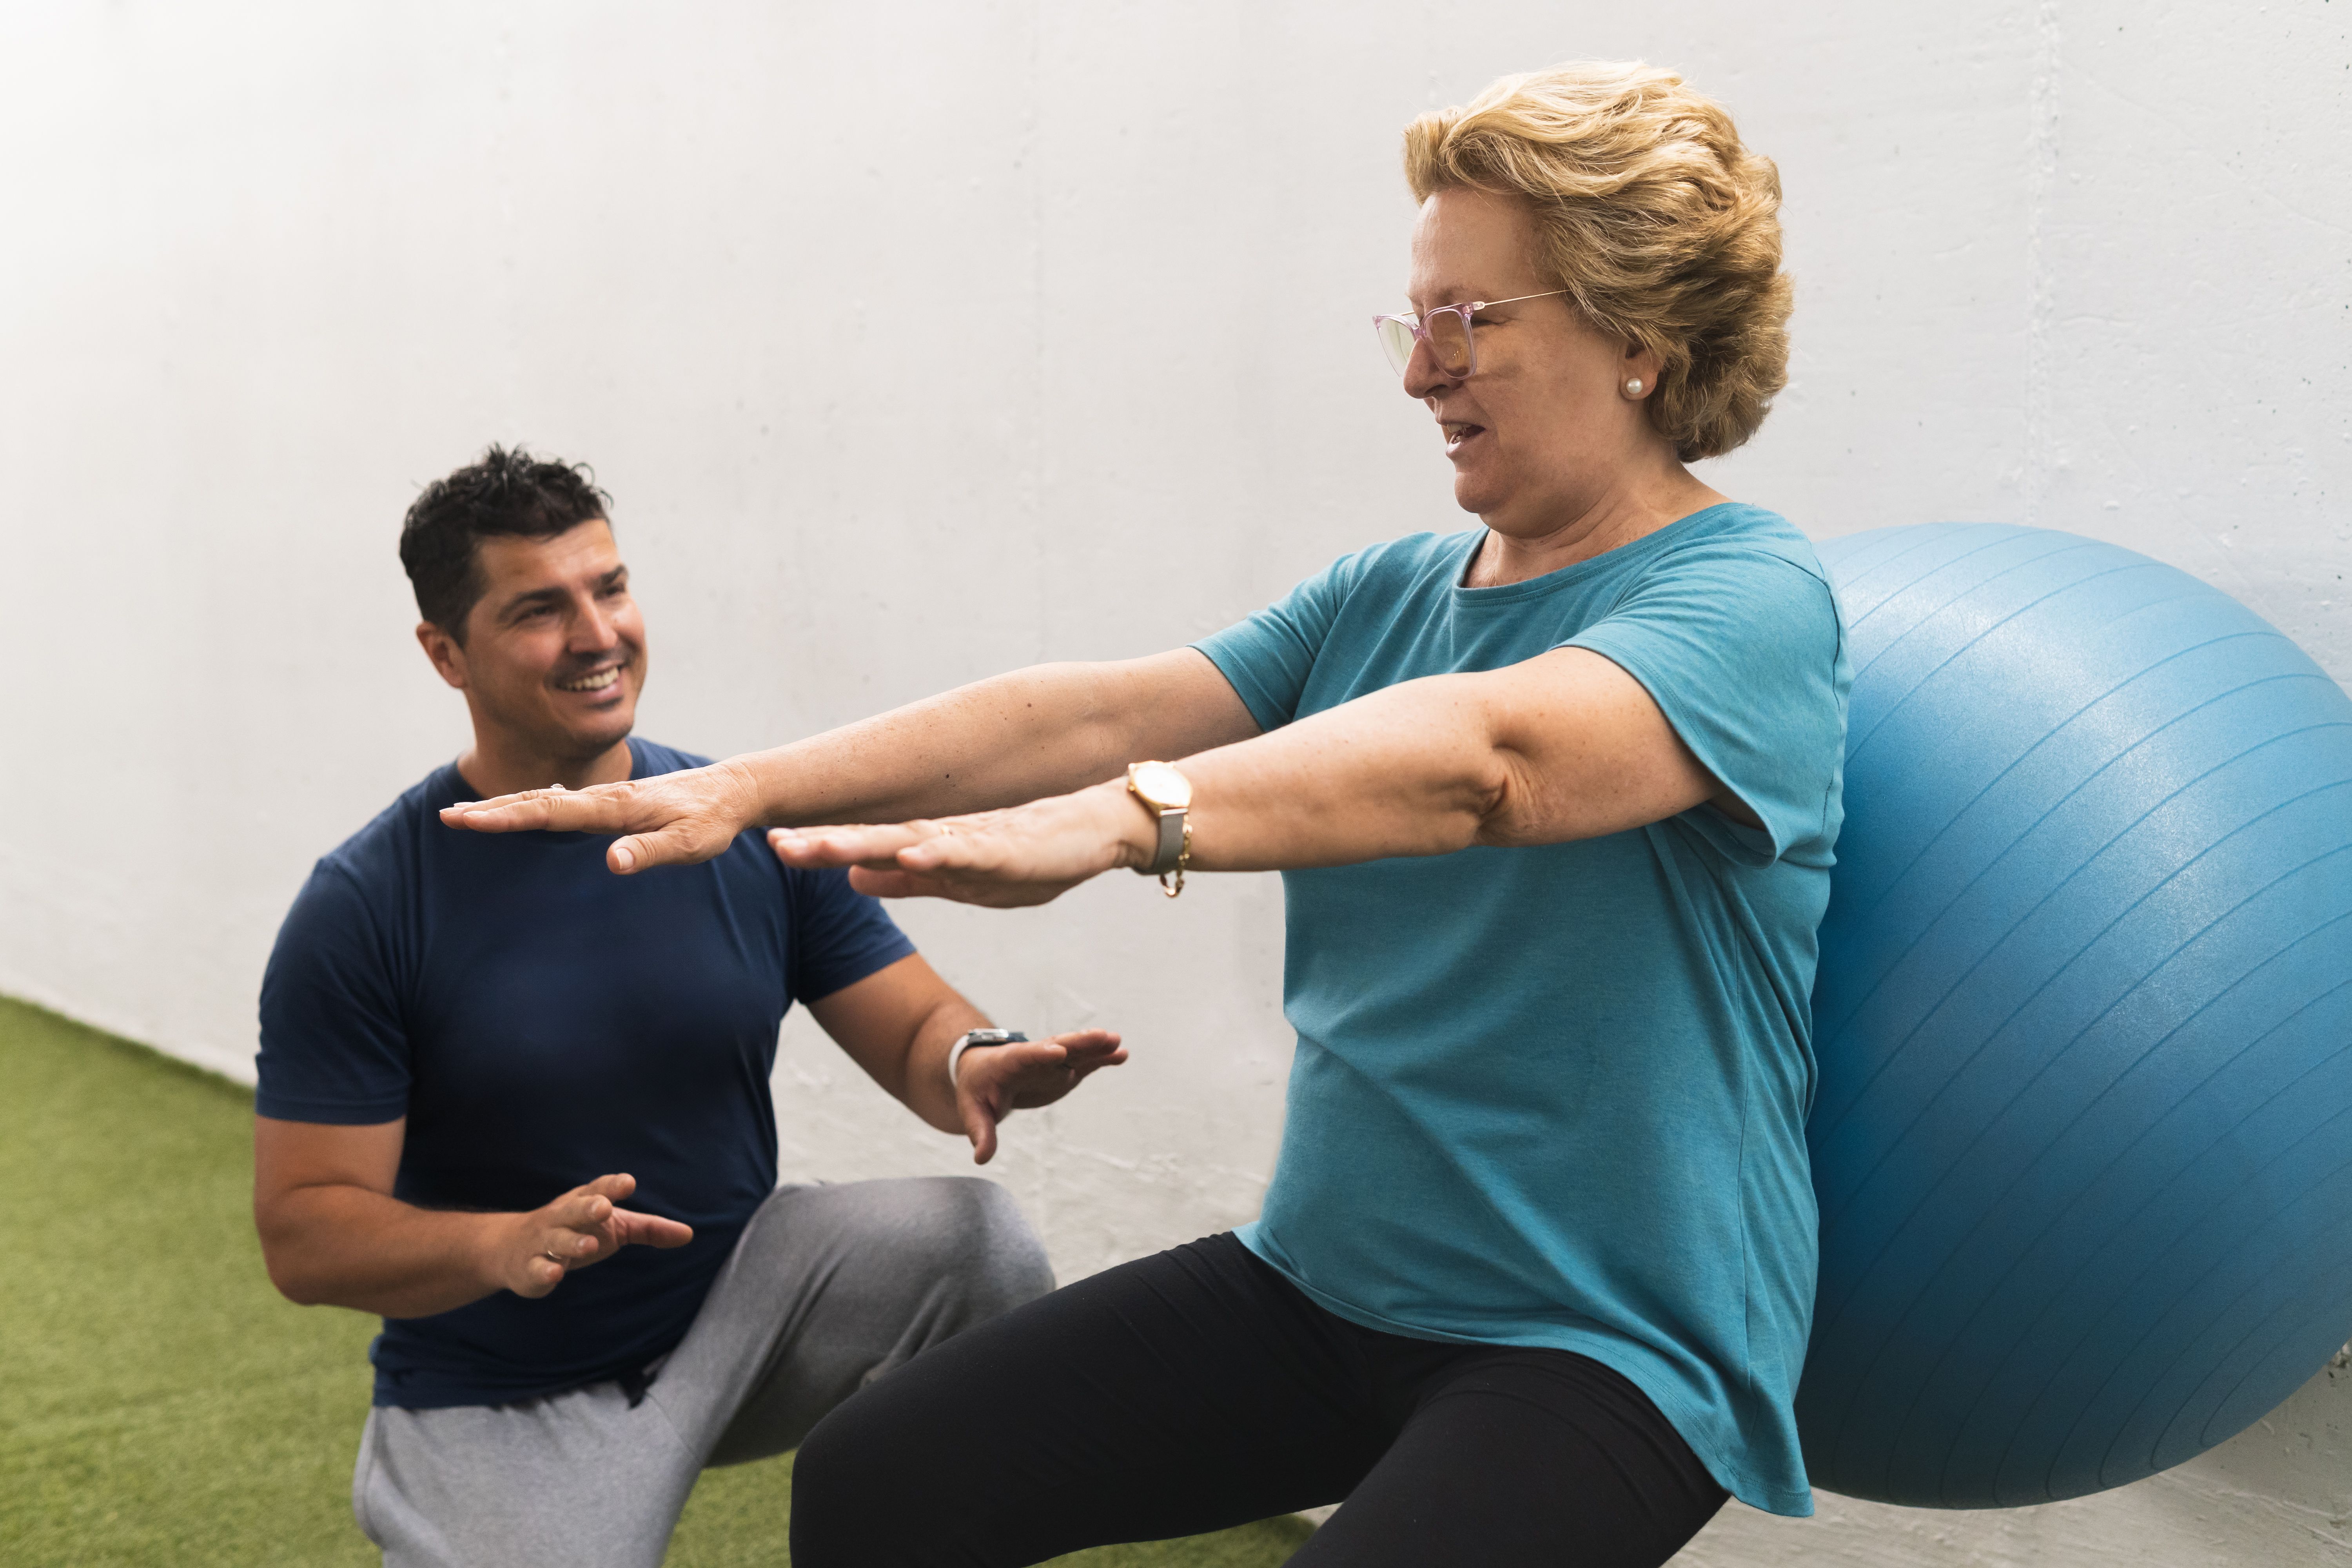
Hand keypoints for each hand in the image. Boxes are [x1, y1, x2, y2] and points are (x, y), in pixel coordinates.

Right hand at [438, 761, 764, 873]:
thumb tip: (612, 862)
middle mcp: (602, 798)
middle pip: (536, 801)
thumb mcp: (690, 843)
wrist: (730, 791)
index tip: (468, 819)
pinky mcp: (610, 804)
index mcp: (613, 806)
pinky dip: (530, 804)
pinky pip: (561, 804)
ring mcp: (604, 799)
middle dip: (490, 809)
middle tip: (446, 816)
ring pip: (545, 800)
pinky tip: (517, 808)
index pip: (549, 811)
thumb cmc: (711, 820)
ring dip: (504, 806)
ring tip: (467, 813)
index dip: (506, 816)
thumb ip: (650, 851)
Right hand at [490, 1173, 694, 1299]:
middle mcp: (562, 1218)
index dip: (612, 1186)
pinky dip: (544, 1270)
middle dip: (588, 1207)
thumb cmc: (576, 1230)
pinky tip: (555, 1273)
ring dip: (572, 1242)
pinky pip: (536, 1268)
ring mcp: (543, 1242)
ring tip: (588, 1245)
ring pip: (556, 1240)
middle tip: (604, 1207)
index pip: (598, 1190)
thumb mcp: (614, 1227)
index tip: (628, 1183)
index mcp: (584, 1202)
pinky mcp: (529, 1267)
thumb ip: (649, 1229)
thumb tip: (689, 1234)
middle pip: (574, 1210)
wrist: (512, 1249)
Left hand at [767, 783, 1148, 906]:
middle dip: (825, 845)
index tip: (774, 846)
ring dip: (866, 844)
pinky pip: (968, 854)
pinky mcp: (1009, 849)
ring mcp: (975, 842)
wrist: (1097, 829)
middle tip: (776, 845)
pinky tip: (910, 855)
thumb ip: (910, 879)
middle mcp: (944, 839)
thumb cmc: (1032, 855)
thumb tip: (853, 878)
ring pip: (910, 842)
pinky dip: (938, 855)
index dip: (819, 849)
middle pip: (874, 841)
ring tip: (822, 847)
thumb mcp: (962, 881)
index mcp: (931, 849)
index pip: (865, 849)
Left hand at [954, 1029, 1127, 1163]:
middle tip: (1101, 1036)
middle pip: (1058, 1045)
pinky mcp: (1065, 1071)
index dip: (1042, 1053)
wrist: (986, 1073)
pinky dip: (1102, 1058)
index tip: (1059, 1052)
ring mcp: (1053, 1062)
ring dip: (1095, 1046)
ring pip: (1076, 1051)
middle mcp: (1035, 1057)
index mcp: (1009, 1062)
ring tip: (1116, 1041)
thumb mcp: (973, 1111)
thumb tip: (981, 1158)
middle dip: (1078, 1042)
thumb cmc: (978, 1089)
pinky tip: (1122, 1054)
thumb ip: (981, 1132)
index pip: (1026, 1055)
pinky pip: (1085, 1062)